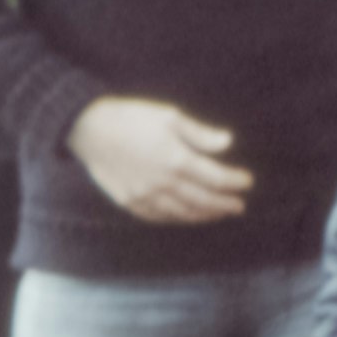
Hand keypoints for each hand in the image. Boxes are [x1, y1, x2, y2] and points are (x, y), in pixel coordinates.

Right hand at [68, 95, 249, 226]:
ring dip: (206, 215)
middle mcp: (163, 183)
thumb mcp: (169, 117)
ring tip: (220, 213)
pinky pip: (161, 218)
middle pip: (204, 201)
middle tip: (239, 206)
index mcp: (176, 159)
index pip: (216, 178)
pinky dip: (180, 219)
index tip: (247, 182)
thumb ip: (200, 134)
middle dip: (225, 204)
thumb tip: (228, 142)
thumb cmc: (131, 117)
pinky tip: (189, 216)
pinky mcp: (130, 202)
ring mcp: (145, 196)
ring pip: (184, 214)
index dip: (235, 182)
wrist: (89, 129)